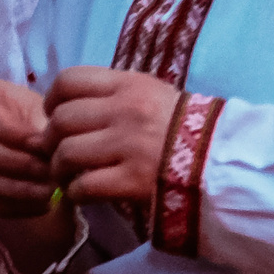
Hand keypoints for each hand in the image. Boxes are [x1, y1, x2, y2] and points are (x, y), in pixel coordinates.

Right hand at [0, 78, 58, 217]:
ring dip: (14, 190)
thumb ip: (44, 127)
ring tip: (48, 194)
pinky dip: (7, 207)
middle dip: (15, 164)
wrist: (20, 145)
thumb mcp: (41, 113)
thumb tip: (46, 151)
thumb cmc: (32, 122)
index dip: (13, 132)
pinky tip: (35, 206)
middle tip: (49, 175)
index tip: (43, 146)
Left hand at [43, 67, 181, 207]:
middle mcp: (126, 111)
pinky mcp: (132, 181)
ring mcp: (129, 146)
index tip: (54, 116)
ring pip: (66, 154)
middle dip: (51, 140)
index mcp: (130, 85)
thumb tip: (59, 111)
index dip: (52, 100)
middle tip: (58, 153)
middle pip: (61, 120)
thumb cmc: (181, 129)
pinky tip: (86, 193)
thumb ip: (109, 97)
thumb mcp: (150, 95)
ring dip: (60, 170)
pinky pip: (82, 186)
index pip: (69, 80)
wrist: (223, 162)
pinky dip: (76, 193)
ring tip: (69, 176)